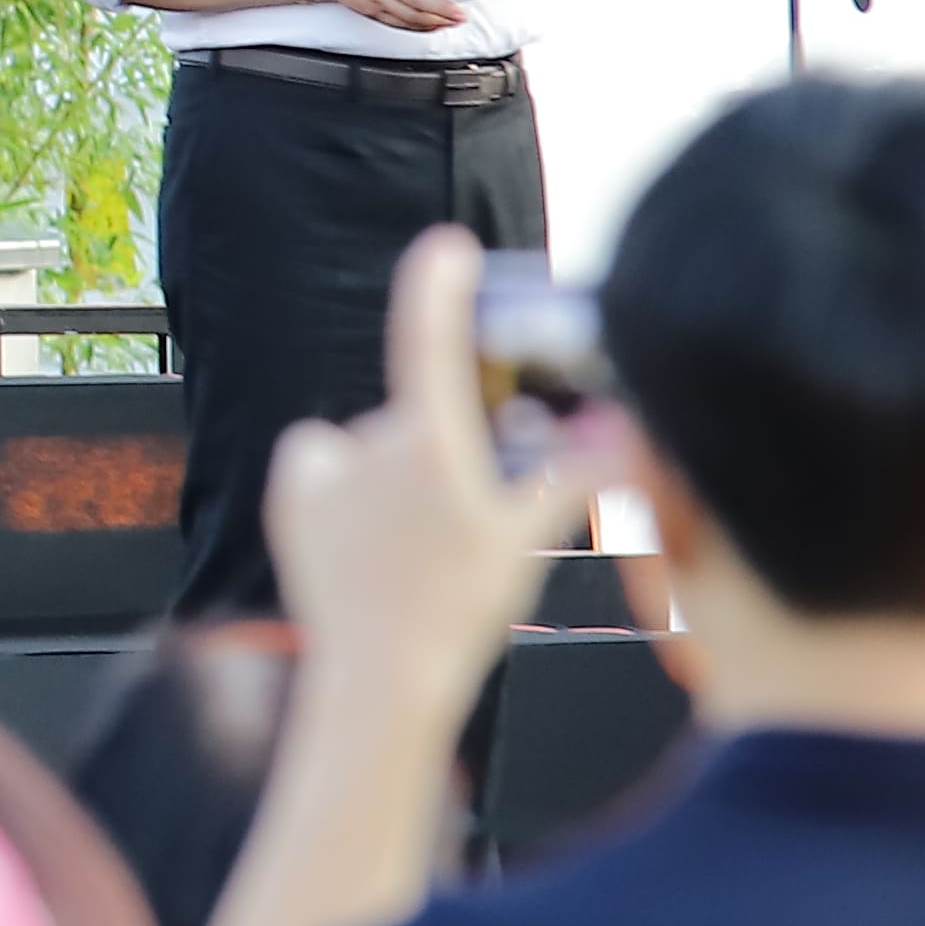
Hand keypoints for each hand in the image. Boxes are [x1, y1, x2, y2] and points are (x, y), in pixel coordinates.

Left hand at [265, 228, 599, 708]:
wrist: (383, 677)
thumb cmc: (463, 611)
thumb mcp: (529, 539)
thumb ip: (582, 474)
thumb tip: (632, 430)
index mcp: (432, 443)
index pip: (430, 337)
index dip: (439, 285)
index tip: (446, 249)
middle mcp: (371, 442)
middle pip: (418, 418)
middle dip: (441, 450)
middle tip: (457, 520)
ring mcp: (327, 469)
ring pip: (373, 447)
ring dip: (393, 476)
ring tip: (410, 546)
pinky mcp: (291, 496)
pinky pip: (320, 461)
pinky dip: (338, 482)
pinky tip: (356, 530)